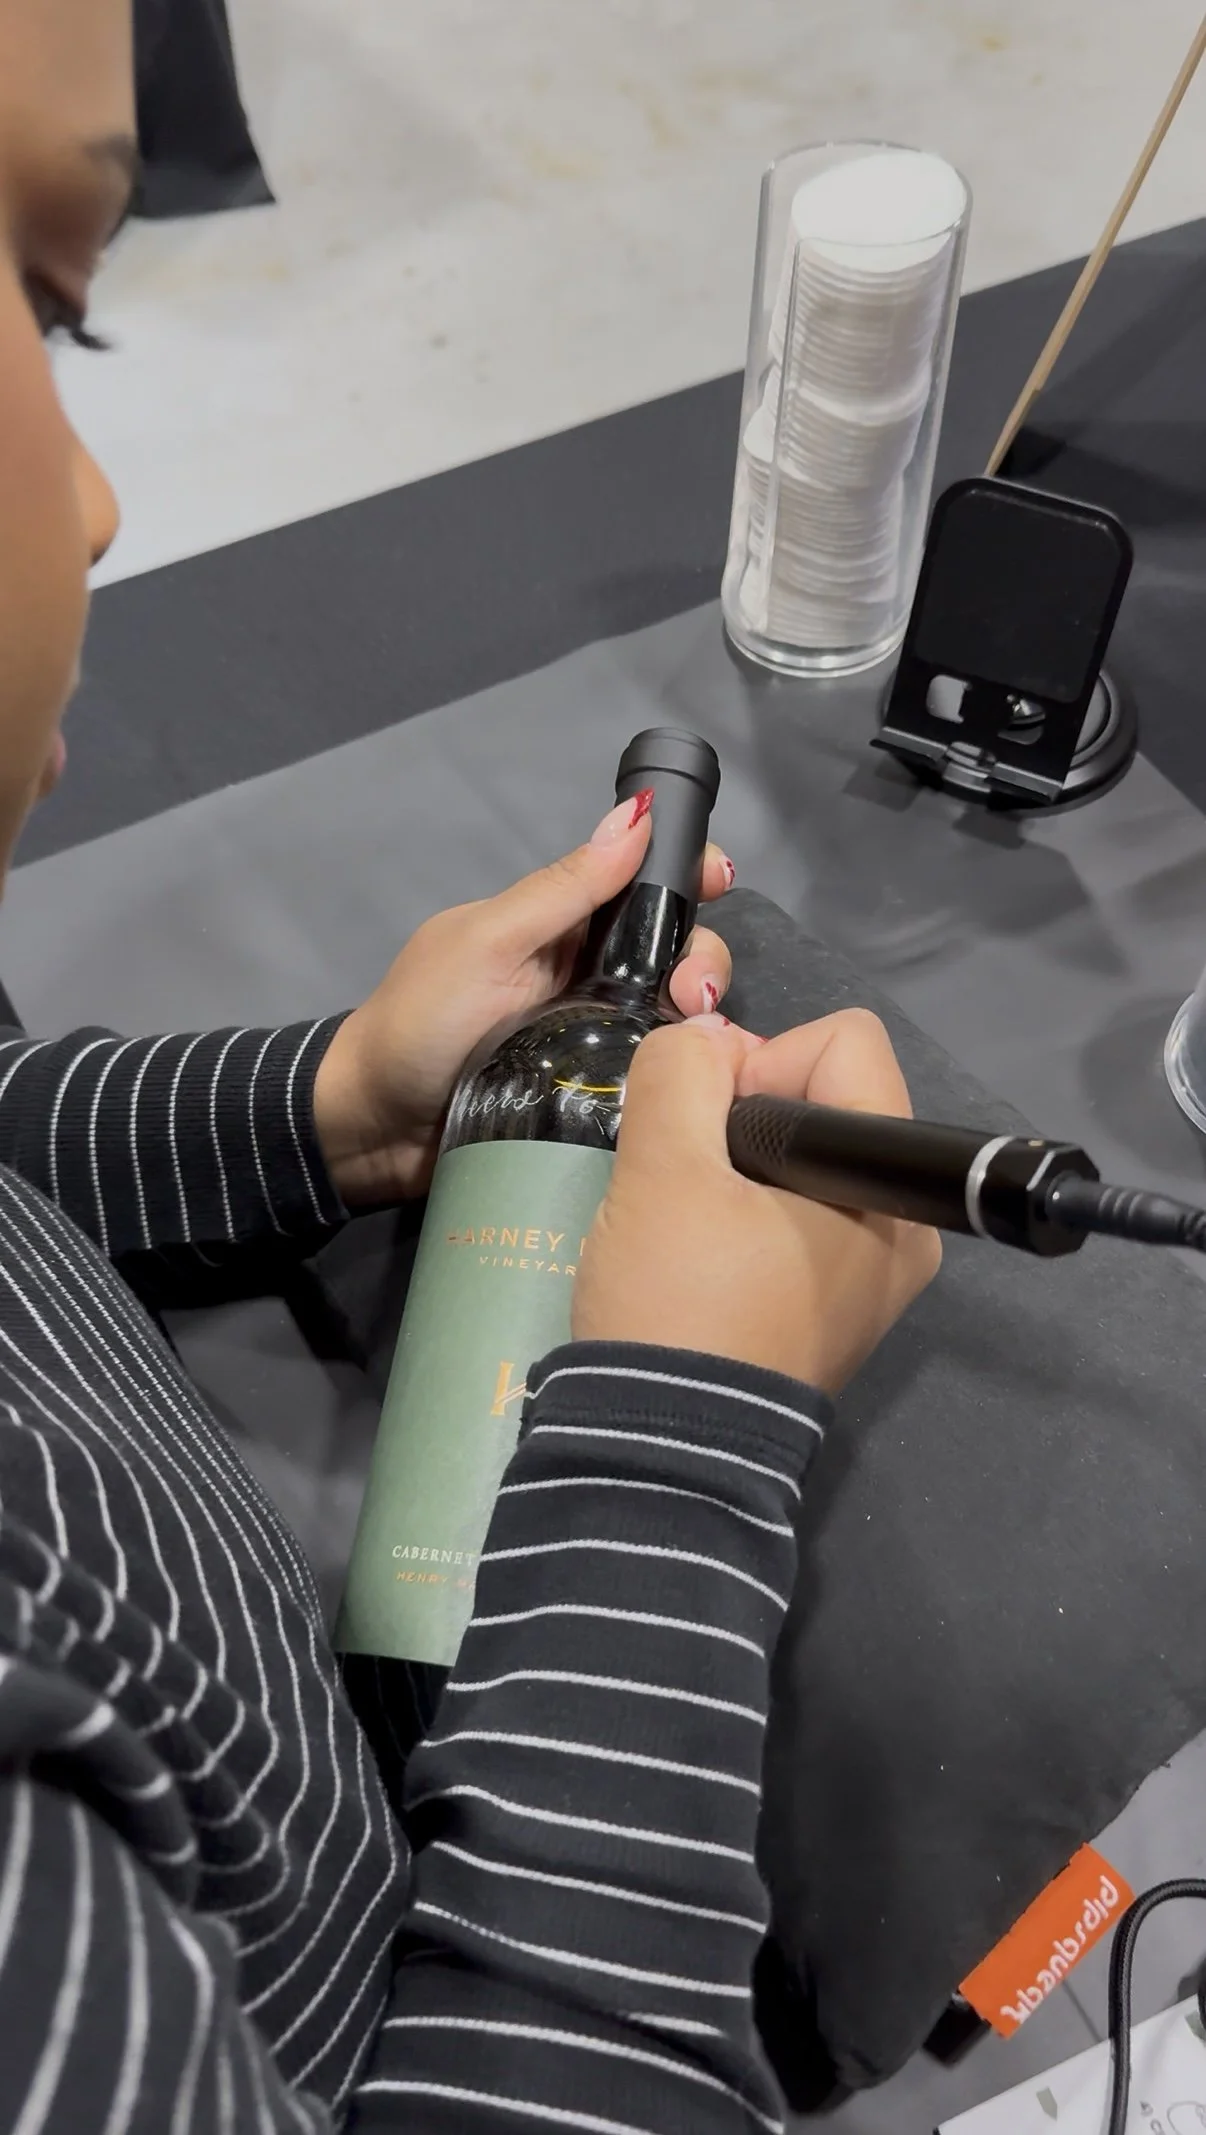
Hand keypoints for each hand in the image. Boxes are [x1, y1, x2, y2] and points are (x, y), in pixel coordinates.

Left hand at [313, 798, 735, 1205]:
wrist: (374, 1130)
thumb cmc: (420, 1023)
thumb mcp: (488, 943)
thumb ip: (563, 888)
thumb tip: (638, 813)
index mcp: (558, 926)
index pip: (640, 886)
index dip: (687, 872)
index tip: (720, 877)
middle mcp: (586, 977)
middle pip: (674, 951)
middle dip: (703, 958)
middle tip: (693, 996)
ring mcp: (597, 1039)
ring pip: (674, 1014)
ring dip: (699, 1015)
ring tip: (694, 1034)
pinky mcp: (599, 1098)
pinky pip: (657, 1075)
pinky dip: (685, 1071)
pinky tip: (705, 1078)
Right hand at [573, 1008, 940, 1393]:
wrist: (661, 1453)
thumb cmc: (677, 1304)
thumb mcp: (661, 1171)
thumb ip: (682, 1075)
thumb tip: (707, 1042)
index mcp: (887, 1188)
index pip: (845, 1042)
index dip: (761, 1056)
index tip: (707, 1122)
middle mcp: (903, 1226)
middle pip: (829, 1096)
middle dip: (745, 1111)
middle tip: (686, 1170)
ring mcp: (873, 1275)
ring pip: (806, 1157)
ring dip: (737, 1163)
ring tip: (685, 1215)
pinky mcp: (833, 1308)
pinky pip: (798, 1215)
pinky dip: (746, 1210)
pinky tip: (698, 1248)